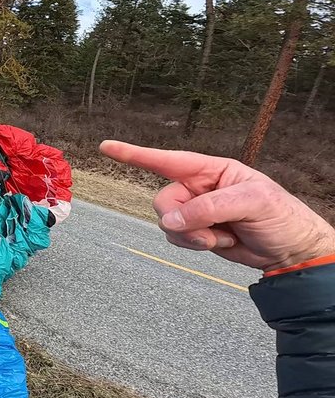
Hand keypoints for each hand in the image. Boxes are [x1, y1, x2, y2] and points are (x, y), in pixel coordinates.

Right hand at [99, 140, 334, 271]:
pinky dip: (195, 245)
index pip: (166, 160)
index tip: (107, 146)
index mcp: (211, 170)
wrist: (290, 251)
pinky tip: (220, 242)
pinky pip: (176, 238)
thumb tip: (171, 220)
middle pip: (164, 200)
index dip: (134, 153)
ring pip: (167, 223)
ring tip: (223, 236)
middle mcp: (198, 188)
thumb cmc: (281, 217)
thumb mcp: (252, 203)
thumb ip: (208, 207)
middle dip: (182, 218)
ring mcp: (196, 212)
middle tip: (208, 228)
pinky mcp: (196, 233)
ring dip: (192, 236)